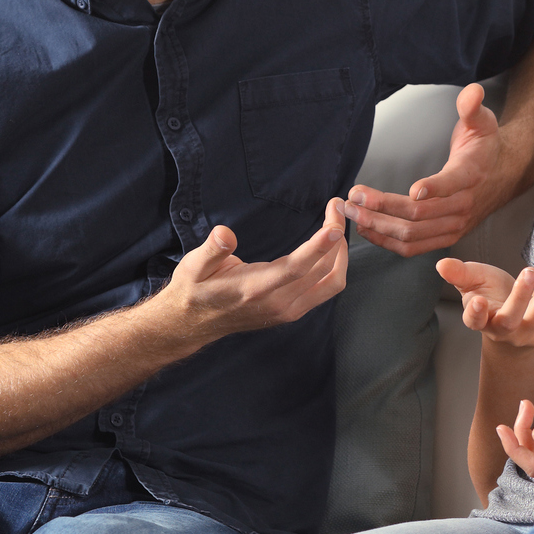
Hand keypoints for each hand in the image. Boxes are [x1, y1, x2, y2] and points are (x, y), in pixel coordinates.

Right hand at [159, 197, 349, 340]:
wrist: (192, 323)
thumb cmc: (195, 290)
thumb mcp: (194, 266)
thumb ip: (212, 251)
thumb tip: (224, 233)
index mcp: (255, 289)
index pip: (296, 268)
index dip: (318, 247)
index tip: (334, 226)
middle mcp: (278, 303)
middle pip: (323, 272)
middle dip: (336, 239)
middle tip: (337, 209)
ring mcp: (289, 310)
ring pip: (332, 283)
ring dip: (341, 254)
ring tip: (337, 226)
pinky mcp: (294, 312)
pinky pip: (326, 290)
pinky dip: (335, 267)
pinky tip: (332, 248)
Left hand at [346, 83, 507, 256]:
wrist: (505, 174)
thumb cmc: (485, 147)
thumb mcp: (483, 121)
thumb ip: (472, 106)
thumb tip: (472, 91)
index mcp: (472, 174)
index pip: (454, 184)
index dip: (435, 188)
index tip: (413, 189)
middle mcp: (464, 205)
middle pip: (421, 215)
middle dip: (383, 208)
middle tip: (354, 197)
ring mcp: (455, 225)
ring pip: (412, 235)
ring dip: (379, 227)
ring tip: (352, 213)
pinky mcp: (446, 236)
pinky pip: (413, 247)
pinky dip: (387, 242)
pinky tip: (366, 229)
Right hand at [437, 246, 533, 348]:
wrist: (514, 324)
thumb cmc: (490, 297)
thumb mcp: (472, 284)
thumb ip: (459, 274)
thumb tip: (441, 265)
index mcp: (481, 321)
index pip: (474, 321)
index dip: (474, 313)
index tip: (477, 300)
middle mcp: (504, 331)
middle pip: (512, 318)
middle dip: (521, 295)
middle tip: (529, 270)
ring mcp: (529, 333)